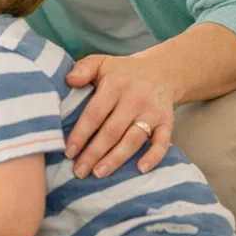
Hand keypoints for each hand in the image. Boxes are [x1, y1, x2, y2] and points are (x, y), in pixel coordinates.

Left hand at [65, 53, 177, 177]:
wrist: (160, 72)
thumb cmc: (121, 72)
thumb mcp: (100, 62)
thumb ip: (83, 69)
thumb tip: (68, 80)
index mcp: (115, 84)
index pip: (95, 113)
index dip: (81, 134)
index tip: (69, 151)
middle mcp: (135, 99)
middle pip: (112, 131)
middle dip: (94, 153)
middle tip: (79, 171)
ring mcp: (153, 112)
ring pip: (133, 139)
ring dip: (116, 159)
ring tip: (99, 173)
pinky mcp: (168, 121)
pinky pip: (162, 142)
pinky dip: (153, 157)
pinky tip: (140, 170)